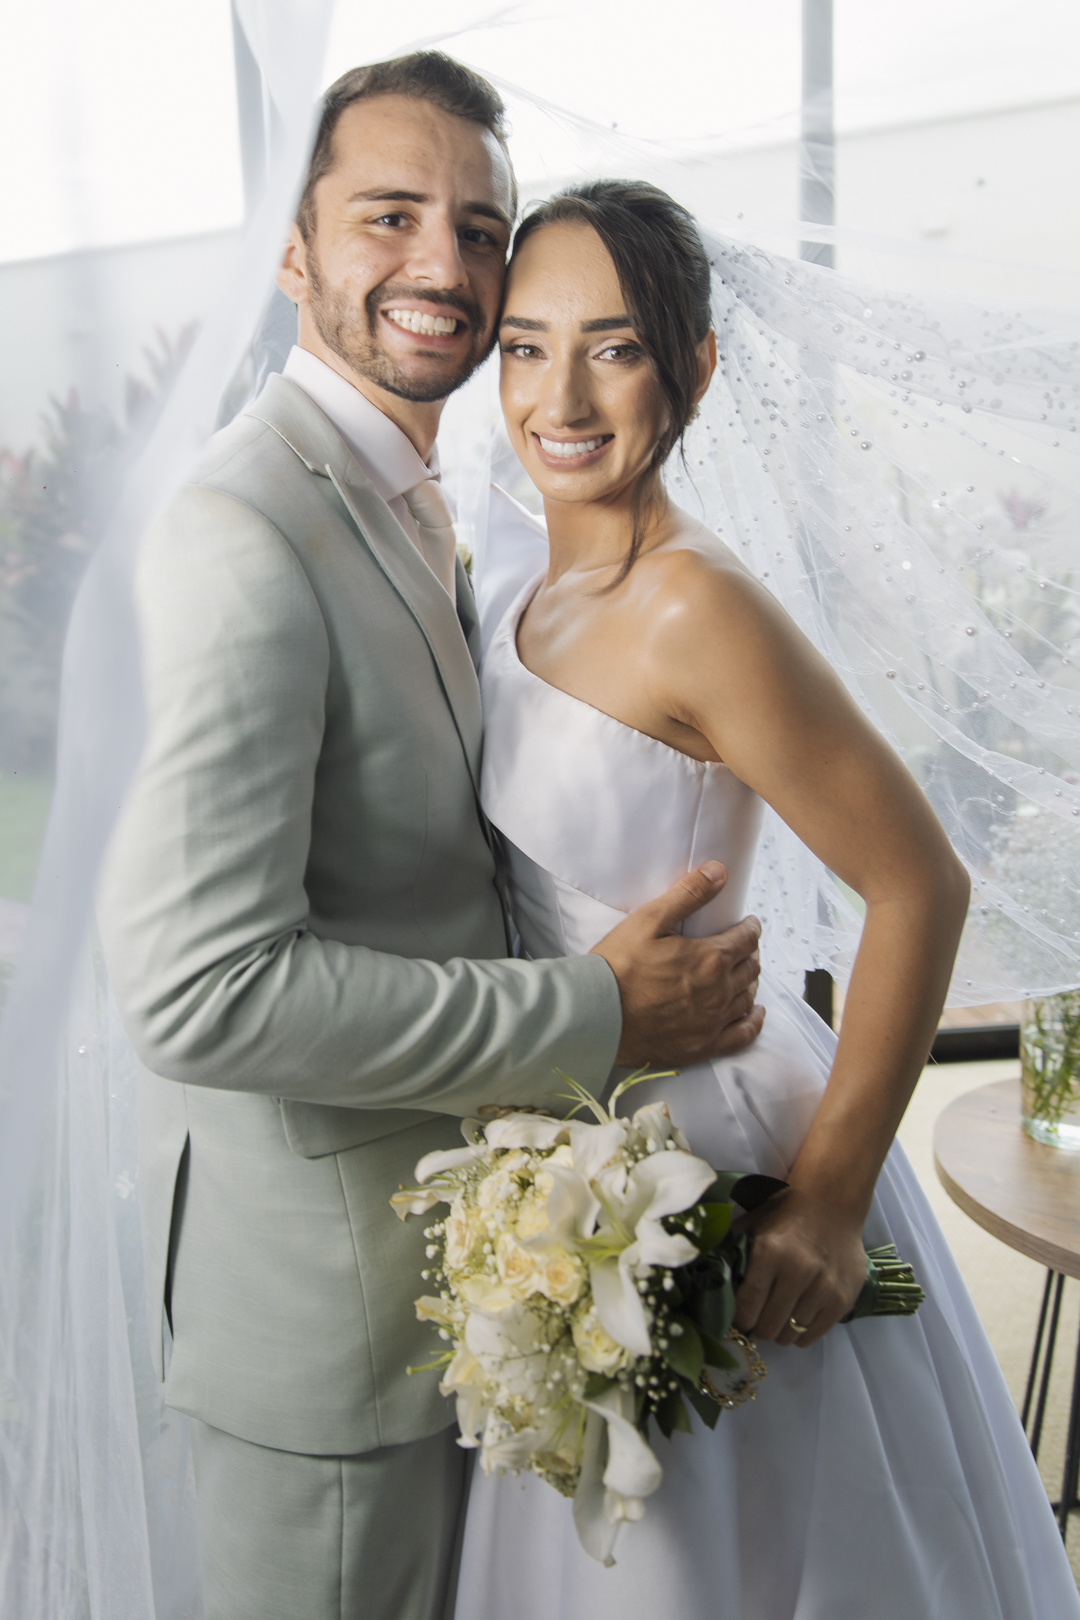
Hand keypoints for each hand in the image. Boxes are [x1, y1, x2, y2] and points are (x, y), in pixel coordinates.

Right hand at [589, 861, 763, 1067]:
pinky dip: (754, 1023)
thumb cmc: (618, 966)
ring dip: (750, 982)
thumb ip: (688, 894)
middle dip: (750, 953)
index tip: (748, 923)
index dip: (750, 928)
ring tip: (744, 973)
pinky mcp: (702, 1046)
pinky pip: (742, 1035)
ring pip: (747, 998)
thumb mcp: (649, 920)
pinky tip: (755, 1013)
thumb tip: (719, 872)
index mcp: (710, 960)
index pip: (746, 940)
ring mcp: (712, 1023)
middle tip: (742, 946)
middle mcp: (718, 993)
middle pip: (750, 968)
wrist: (596, 1015)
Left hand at [731, 1186, 867, 1348]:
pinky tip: (796, 1322)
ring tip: (777, 1320)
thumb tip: (713, 1283)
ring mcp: (824, 1287)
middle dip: (758, 1330)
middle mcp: (799, 1271)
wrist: (831, 1202)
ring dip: (781, 1332)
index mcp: (770, 1253)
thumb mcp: (752, 1225)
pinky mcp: (844, 1298)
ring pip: (792, 1334)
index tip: (736, 1321)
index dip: (738, 1321)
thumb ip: (733, 1252)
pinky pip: (815, 1334)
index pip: (747, 1307)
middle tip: (756, 1324)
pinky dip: (802, 1334)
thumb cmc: (785, 1214)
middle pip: (769, 1326)